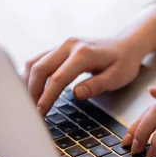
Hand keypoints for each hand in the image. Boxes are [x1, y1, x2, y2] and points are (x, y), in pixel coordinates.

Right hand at [24, 37, 145, 115]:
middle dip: (33, 91)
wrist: (126, 44)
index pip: (58, 78)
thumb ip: (97, 85)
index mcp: (83, 54)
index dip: (47, 96)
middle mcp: (69, 46)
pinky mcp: (60, 48)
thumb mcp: (118, 77)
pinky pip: (39, 60)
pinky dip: (32, 75)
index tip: (41, 112)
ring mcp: (62, 45)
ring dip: (29, 83)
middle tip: (32, 112)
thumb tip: (76, 94)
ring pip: (35, 62)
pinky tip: (32, 89)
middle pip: (40, 68)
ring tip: (30, 103)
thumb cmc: (124, 62)